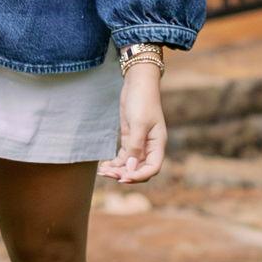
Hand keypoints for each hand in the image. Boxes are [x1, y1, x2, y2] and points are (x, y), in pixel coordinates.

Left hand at [101, 63, 165, 182]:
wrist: (137, 82)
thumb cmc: (142, 101)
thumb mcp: (138, 124)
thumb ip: (135, 147)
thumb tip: (131, 168)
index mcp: (158, 144)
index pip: (152, 168)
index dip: (138, 176)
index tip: (123, 178)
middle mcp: (150, 146)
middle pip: (140, 169)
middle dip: (125, 174)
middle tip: (108, 174)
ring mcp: (140, 143)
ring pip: (130, 164)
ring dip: (118, 169)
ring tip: (103, 171)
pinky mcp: (129, 138)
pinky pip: (123, 156)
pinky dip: (115, 162)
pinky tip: (104, 165)